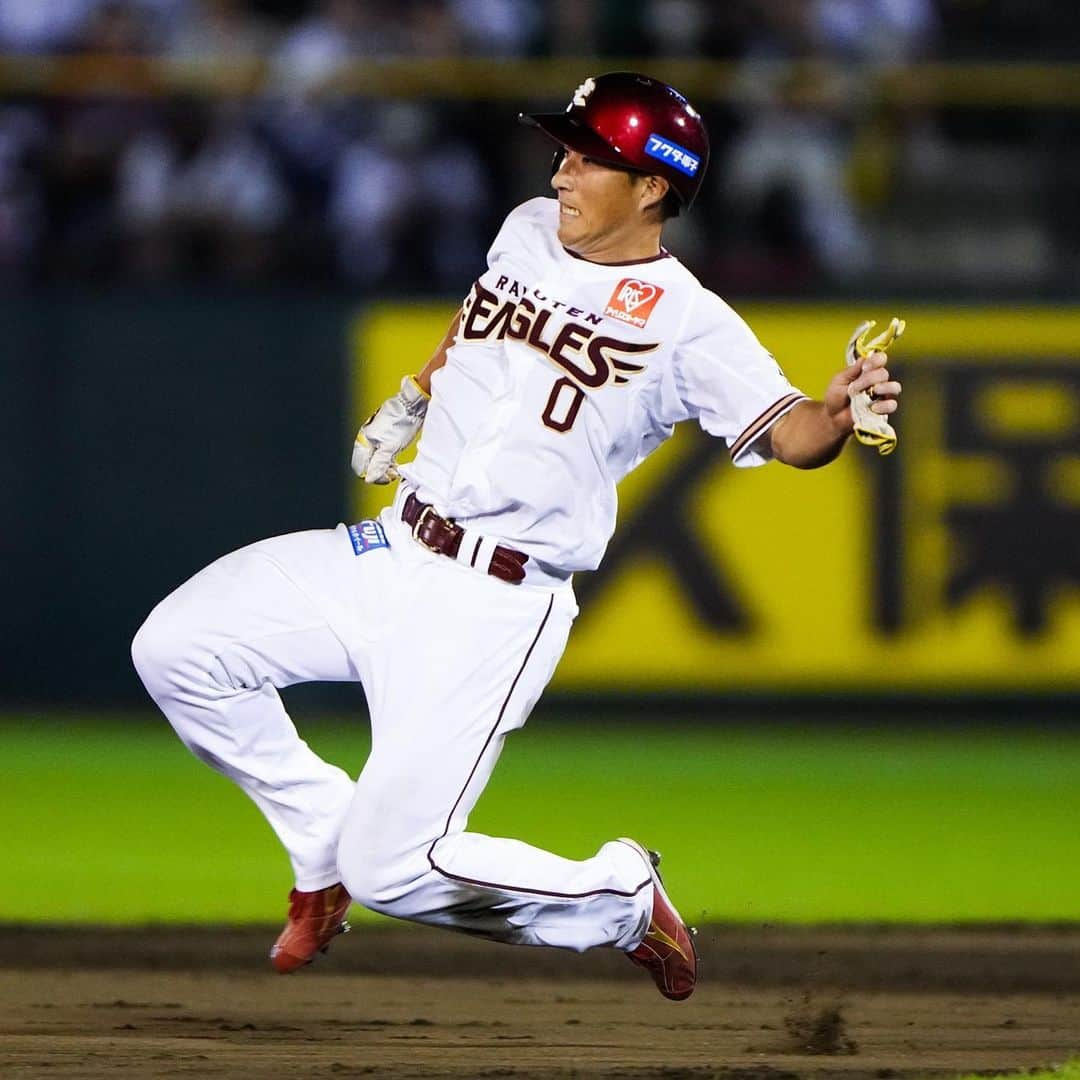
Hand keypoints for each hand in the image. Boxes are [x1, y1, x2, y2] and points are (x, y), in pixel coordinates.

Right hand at [351, 376, 428, 483]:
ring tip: (395, 469)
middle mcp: (366, 438)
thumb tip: (369, 478)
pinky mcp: (384, 435)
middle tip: (392, 474)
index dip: (373, 476)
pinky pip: (381, 452)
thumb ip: (379, 464)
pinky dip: (387, 459)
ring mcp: (375, 436)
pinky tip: (395, 461)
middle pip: (367, 464)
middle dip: (379, 472)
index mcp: (364, 441)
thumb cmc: (401, 422)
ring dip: (384, 467)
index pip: (360, 467)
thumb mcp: (391, 447)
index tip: (386, 478)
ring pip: (374, 458)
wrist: (412, 405)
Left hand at [823, 319, 904, 453]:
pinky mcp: (881, 413)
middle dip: (873, 375)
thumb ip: (855, 370)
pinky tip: (875, 405)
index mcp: (866, 372)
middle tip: (860, 381)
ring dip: (880, 388)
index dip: (878, 356)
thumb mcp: (840, 382)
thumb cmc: (835, 401)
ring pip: (891, 387)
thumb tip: (871, 356)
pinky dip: (883, 404)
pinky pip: (889, 405)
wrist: (829, 423)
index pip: (878, 358)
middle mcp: (876, 383)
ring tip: (868, 393)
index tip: (873, 358)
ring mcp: (880, 398)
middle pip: (883, 372)